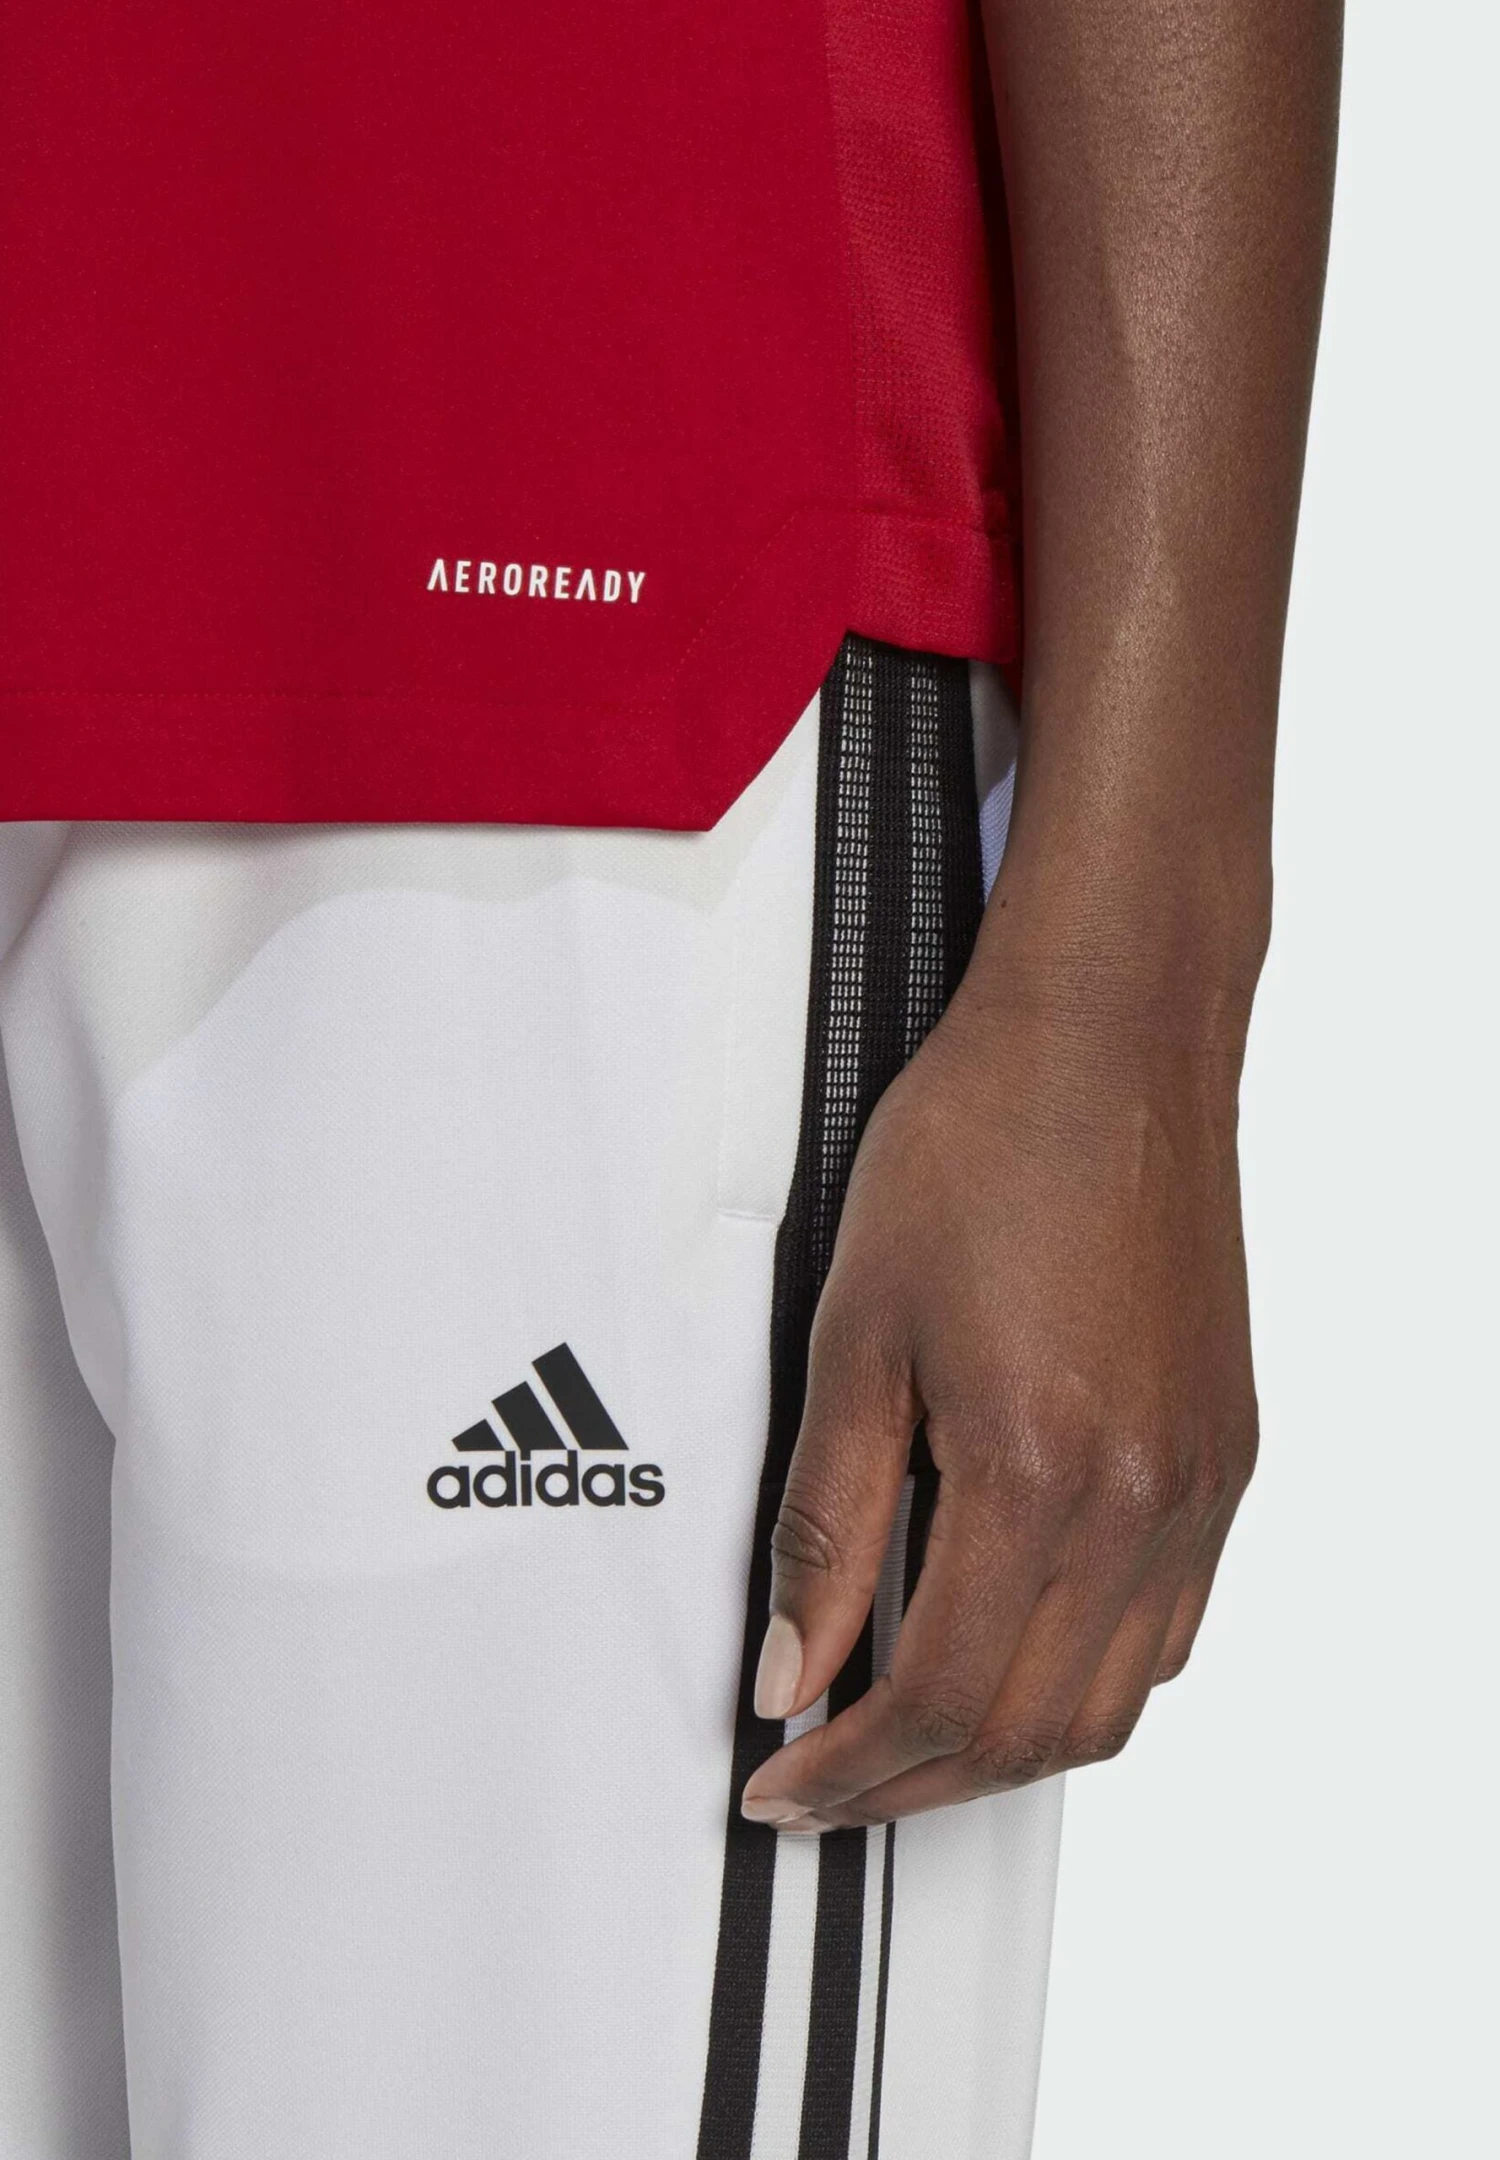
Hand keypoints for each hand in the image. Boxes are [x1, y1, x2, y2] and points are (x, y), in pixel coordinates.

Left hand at [740, 985, 1258, 1830]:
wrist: (1108, 1045)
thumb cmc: (980, 1150)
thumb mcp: (857, 1333)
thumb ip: (824, 1518)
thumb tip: (795, 1664)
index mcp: (1041, 1473)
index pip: (941, 1698)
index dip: (850, 1770)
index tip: (784, 1783)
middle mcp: (1143, 1501)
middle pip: (1034, 1730)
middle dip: (915, 1786)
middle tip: (828, 1785)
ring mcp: (1200, 1485)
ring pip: (1115, 1703)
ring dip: (1004, 1749)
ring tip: (908, 1741)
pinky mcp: (1226, 1456)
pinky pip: (1170, 1629)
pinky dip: (1086, 1680)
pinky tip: (1017, 1651)